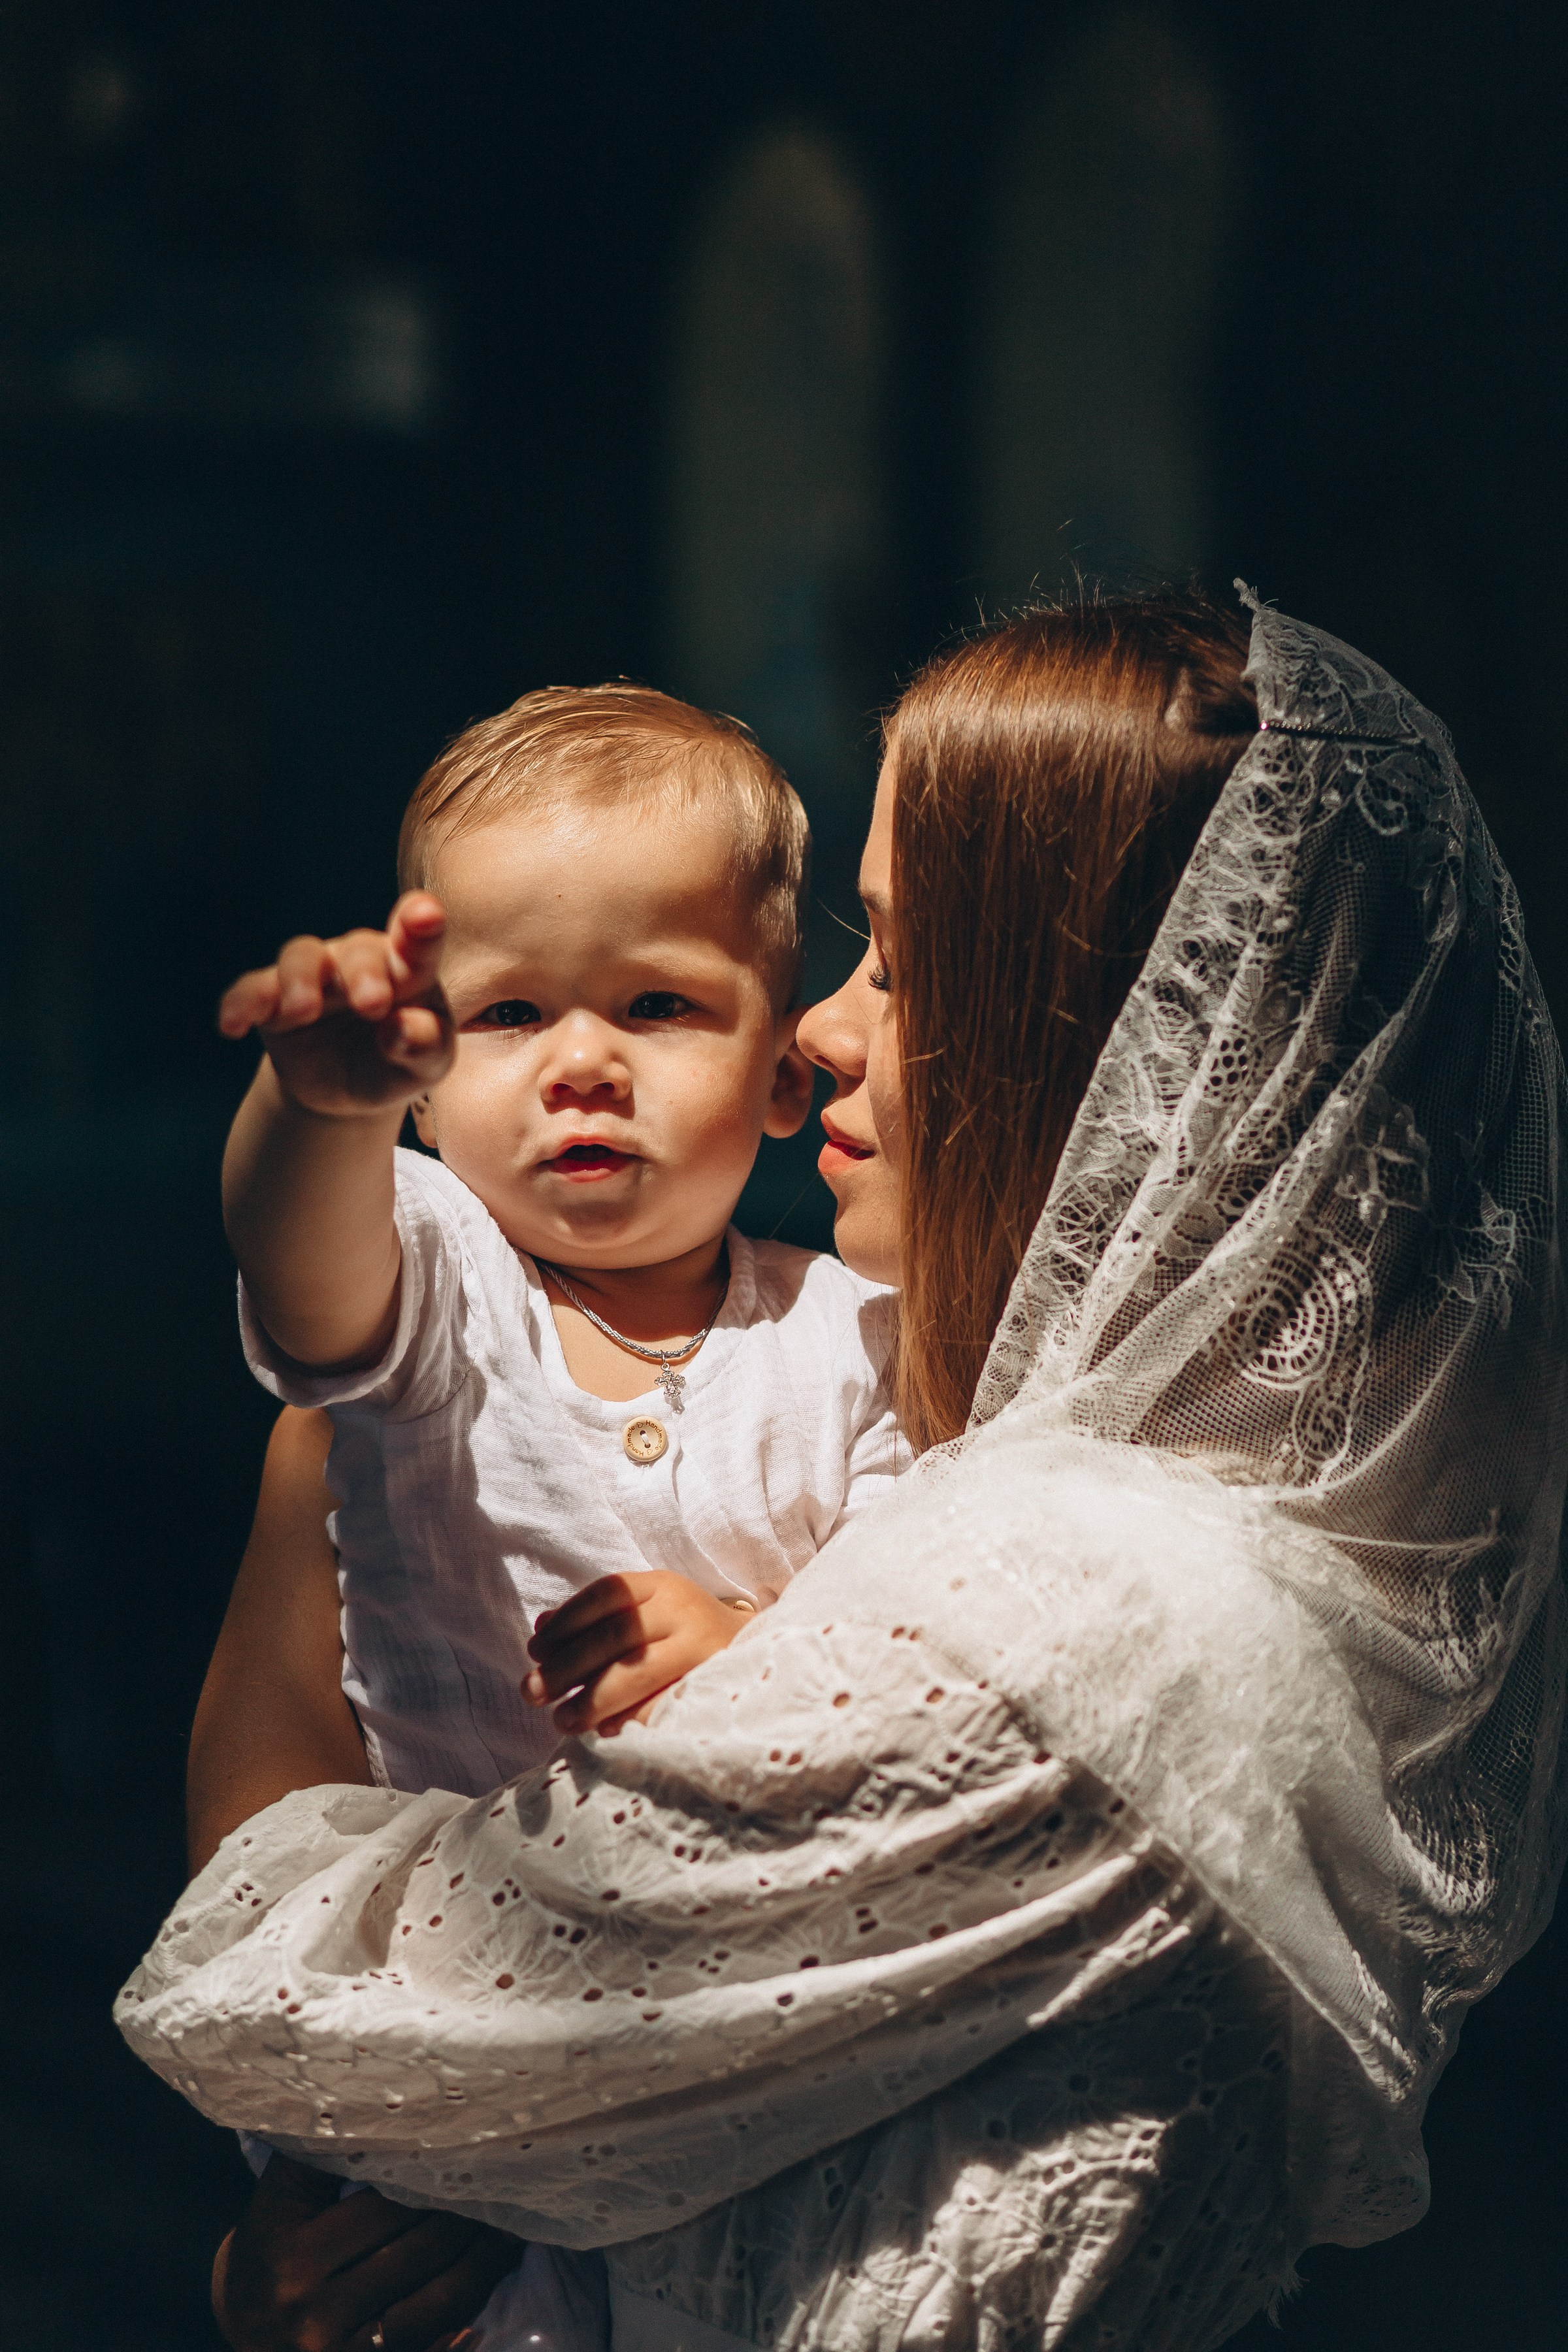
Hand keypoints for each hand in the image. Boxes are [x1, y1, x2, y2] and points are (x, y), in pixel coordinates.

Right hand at [214, 2151, 519, 2351]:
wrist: (242, 2333)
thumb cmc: (273, 2249)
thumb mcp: (283, 2198)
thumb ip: (324, 2154)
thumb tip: (392, 2100)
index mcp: (280, 2234)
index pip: (369, 2187)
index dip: (423, 2158)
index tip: (465, 2130)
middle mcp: (299, 2290)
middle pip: (408, 2231)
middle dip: (460, 2201)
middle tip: (503, 2169)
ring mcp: (330, 2338)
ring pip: (434, 2283)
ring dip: (482, 2247)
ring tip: (510, 2215)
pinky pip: (435, 2324)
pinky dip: (473, 2289)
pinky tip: (496, 2261)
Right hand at [219, 894, 454, 1119]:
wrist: (348, 1091)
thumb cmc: (400, 1062)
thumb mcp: (425, 1064)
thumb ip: (425, 1046)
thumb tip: (405, 1028)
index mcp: (408, 971)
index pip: (418, 942)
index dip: (421, 924)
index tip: (425, 913)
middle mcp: (359, 961)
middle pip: (358, 950)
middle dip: (363, 972)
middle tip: (372, 1004)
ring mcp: (313, 975)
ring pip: (301, 956)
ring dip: (300, 979)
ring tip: (302, 1010)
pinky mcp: (271, 998)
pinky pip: (251, 991)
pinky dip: (241, 1004)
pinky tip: (233, 1026)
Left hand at [524, 1570, 754, 1733]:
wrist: (758, 1652)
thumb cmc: (683, 1634)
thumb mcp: (645, 1612)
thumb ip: (596, 1618)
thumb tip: (540, 1629)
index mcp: (661, 1586)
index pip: (607, 1592)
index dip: (565, 1621)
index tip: (533, 1650)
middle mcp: (683, 1611)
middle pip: (616, 1634)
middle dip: (567, 1666)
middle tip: (533, 1692)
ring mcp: (702, 1648)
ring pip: (637, 1671)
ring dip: (591, 1699)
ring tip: (562, 1721)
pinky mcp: (714, 1685)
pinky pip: (664, 1705)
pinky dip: (629, 1720)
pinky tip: (604, 1731)